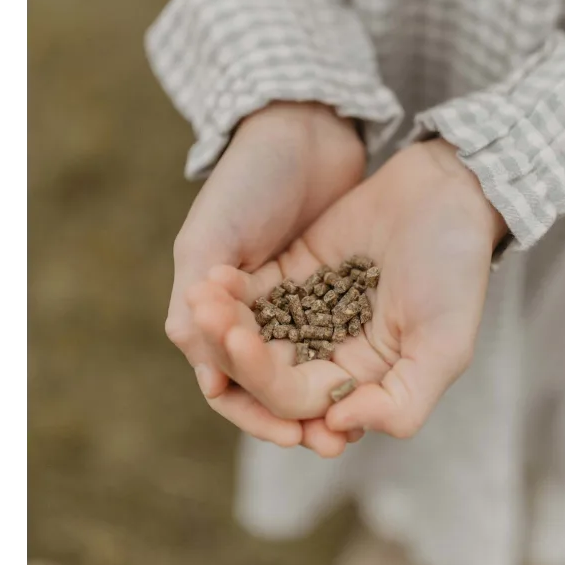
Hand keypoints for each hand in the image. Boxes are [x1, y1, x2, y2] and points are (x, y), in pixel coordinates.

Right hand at [167, 101, 364, 446]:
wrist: (303, 126)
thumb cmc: (248, 179)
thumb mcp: (208, 239)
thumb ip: (197, 309)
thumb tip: (212, 382)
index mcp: (208, 304)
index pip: (227, 378)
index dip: (256, 409)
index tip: (292, 427)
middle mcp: (248, 308)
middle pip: (268, 380)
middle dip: (294, 411)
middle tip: (329, 438)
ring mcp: (289, 296)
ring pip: (303, 364)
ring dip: (321, 396)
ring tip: (349, 423)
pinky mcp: (325, 280)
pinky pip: (332, 333)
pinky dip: (342, 360)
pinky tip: (367, 383)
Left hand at [190, 139, 506, 452]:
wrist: (450, 193)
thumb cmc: (455, 271)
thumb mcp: (445, 345)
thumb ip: (402, 402)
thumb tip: (337, 426)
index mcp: (363, 380)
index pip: (299, 400)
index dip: (266, 383)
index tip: (242, 348)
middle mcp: (331, 352)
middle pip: (265, 369)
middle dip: (234, 350)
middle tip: (205, 319)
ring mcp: (310, 311)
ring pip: (254, 331)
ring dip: (223, 322)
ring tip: (200, 298)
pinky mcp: (296, 271)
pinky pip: (255, 292)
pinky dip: (232, 289)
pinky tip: (213, 276)